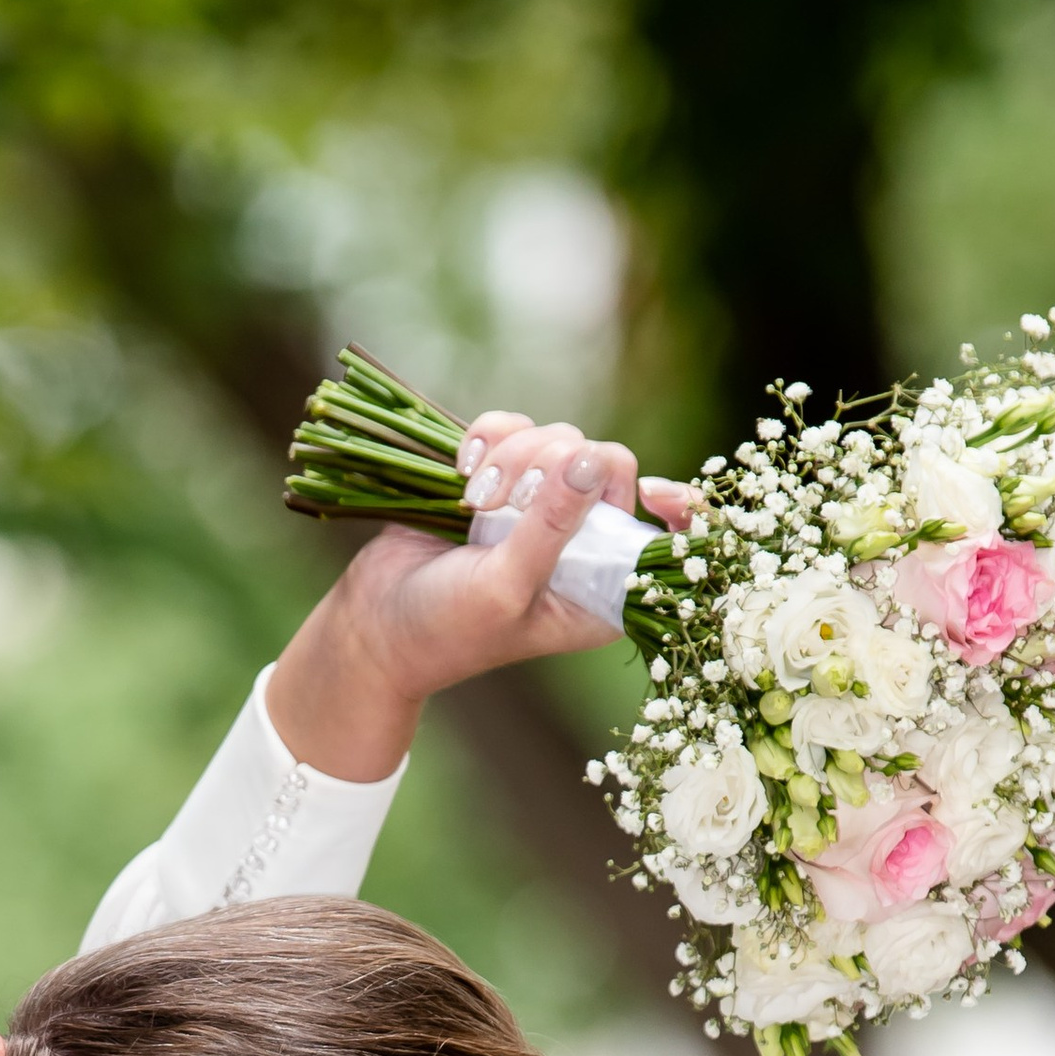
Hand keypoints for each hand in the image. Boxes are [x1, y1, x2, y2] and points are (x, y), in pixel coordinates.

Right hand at [267, 413, 665, 781]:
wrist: (376, 624)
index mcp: (603, 587)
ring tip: (472, 498)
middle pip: (605, 463)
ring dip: (513, 457)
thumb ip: (551, 526)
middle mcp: (582, 543)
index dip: (678, 508)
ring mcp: (541, 505)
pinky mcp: (501, 477)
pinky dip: (489, 437)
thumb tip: (589, 458)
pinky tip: (463, 467)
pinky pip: (515, 427)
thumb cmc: (448, 628)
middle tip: (502, 502)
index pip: (663, 533)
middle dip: (553, 469)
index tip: (656, 492)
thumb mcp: (506, 586)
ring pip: (558, 438)